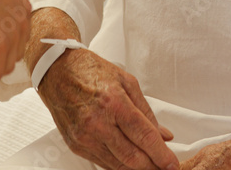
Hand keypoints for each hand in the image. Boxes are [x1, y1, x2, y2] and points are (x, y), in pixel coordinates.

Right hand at [37, 47, 177, 169]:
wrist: (58, 71)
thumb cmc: (92, 71)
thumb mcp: (126, 81)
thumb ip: (146, 111)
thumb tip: (164, 135)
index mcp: (114, 102)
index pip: (144, 136)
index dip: (161, 154)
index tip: (172, 165)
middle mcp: (98, 123)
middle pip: (133, 157)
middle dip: (152, 167)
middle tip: (164, 169)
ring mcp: (85, 137)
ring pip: (118, 166)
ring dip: (137, 169)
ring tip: (150, 167)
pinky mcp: (76, 145)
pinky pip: (103, 163)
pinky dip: (119, 166)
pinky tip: (130, 163)